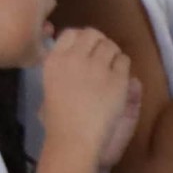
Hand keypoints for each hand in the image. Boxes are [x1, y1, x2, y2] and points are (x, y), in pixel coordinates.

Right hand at [34, 24, 139, 172]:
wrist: (74, 140)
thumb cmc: (58, 123)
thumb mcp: (49, 94)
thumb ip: (61, 75)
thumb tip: (74, 61)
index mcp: (54, 60)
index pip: (70, 33)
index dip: (81, 40)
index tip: (86, 51)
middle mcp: (75, 57)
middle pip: (93, 34)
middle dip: (100, 43)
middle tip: (103, 60)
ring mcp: (97, 66)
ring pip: (111, 46)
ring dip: (114, 55)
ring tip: (113, 71)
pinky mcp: (116, 79)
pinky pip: (124, 61)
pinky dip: (124, 68)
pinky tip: (120, 82)